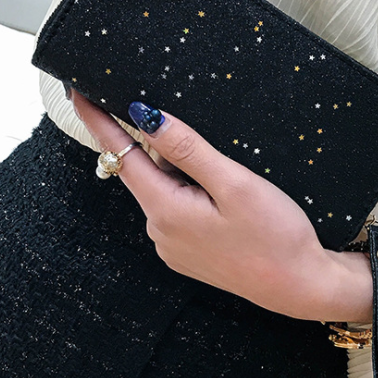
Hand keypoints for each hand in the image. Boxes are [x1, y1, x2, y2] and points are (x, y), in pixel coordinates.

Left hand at [70, 90, 372, 320]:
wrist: (300, 286)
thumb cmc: (275, 235)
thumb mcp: (234, 183)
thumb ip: (187, 149)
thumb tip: (146, 117)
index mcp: (166, 210)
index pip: (120, 156)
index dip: (98, 122)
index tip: (78, 92)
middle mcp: (160, 231)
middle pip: (147, 172)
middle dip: (164, 150)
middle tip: (205, 148)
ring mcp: (172, 246)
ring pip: (164, 191)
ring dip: (183, 175)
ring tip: (230, 187)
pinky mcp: (188, 254)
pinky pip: (176, 211)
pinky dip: (190, 195)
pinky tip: (225, 204)